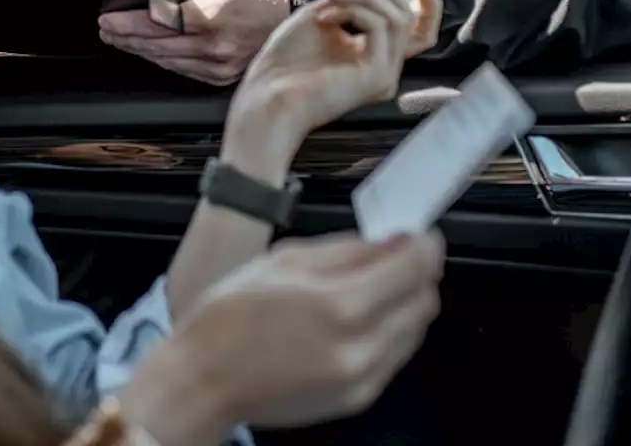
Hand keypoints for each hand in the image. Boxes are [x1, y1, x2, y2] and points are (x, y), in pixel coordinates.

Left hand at [98, 0, 289, 85]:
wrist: (293, 15)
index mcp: (210, 15)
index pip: (157, 21)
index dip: (128, 23)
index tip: (108, 19)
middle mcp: (212, 44)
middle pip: (156, 44)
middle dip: (126, 37)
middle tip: (107, 30)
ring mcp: (218, 64)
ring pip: (167, 60)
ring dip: (141, 50)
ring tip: (122, 41)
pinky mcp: (223, 76)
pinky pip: (184, 70)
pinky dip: (164, 61)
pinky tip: (151, 53)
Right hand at [121, 232, 444, 443]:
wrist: (204, 380)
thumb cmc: (230, 317)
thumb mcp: (286, 260)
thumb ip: (347, 249)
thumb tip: (391, 239)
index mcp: (339, 304)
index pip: (414, 267)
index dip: (425, 244)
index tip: (421, 233)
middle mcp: (358, 347)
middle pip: (424, 300)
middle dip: (419, 272)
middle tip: (400, 255)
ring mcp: (361, 378)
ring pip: (415, 330)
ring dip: (406, 302)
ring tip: (375, 285)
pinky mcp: (358, 398)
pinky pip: (395, 356)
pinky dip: (390, 331)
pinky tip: (361, 317)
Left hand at [224, 0, 441, 167]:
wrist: (267, 95)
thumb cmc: (286, 61)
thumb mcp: (322, 17)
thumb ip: (350, 0)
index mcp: (375, 56)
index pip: (419, 30)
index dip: (428, 4)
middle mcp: (386, 66)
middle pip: (408, 16)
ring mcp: (385, 73)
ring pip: (397, 18)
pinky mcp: (377, 76)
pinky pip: (381, 28)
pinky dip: (355, 11)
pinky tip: (325, 15)